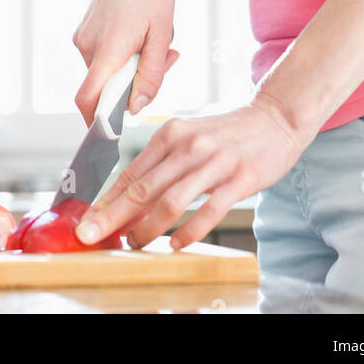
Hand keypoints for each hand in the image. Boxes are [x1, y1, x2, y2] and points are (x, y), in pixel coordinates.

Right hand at [73, 0, 180, 124]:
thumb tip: (135, 108)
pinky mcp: (84, 28)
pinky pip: (102, 56)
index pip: (87, 99)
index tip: (112, 134)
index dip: (96, 123)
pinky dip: (122, 55)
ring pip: (106, 71)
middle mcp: (87, 44)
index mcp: (107, 48)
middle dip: (134, 86)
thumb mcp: (163, 34)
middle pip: (105, 87)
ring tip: (158, 40)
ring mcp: (82, 35)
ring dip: (131, 68)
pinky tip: (142, 32)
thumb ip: (151, 75)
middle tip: (167, 59)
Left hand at [74, 94, 316, 250]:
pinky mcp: (240, 178)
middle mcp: (188, 145)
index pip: (131, 173)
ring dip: (148, 228)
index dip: (107, 201)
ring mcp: (214, 161)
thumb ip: (162, 166)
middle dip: (114, 217)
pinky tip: (175, 243)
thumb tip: (128, 199)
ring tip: (136, 244)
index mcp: (171, 134)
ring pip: (171, 201)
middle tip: (95, 238)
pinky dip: (188, 231)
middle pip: (143, 188)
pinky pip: (209, 210)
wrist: (275, 119)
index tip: (88, 222)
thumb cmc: (227, 136)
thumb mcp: (189, 139)